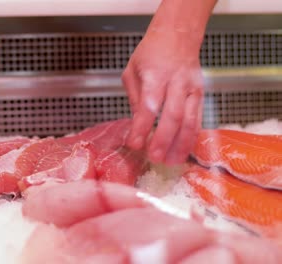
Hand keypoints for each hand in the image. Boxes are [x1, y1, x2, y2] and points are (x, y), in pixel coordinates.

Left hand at [122, 29, 203, 164]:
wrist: (178, 36)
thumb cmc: (151, 54)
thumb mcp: (132, 71)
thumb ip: (135, 99)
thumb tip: (136, 126)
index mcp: (155, 75)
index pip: (149, 106)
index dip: (141, 127)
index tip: (133, 144)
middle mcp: (177, 83)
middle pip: (174, 116)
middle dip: (164, 140)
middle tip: (154, 158)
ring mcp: (192, 89)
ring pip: (191, 120)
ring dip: (182, 144)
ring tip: (172, 162)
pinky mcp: (201, 95)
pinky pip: (198, 119)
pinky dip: (191, 137)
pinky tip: (183, 152)